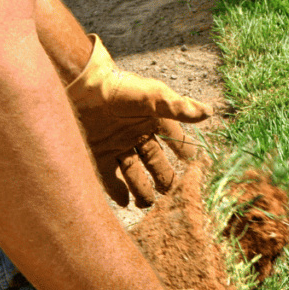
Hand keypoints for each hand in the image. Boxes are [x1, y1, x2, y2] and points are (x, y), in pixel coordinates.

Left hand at [67, 35, 211, 207]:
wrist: (81, 85)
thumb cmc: (119, 88)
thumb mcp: (152, 96)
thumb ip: (178, 108)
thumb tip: (208, 112)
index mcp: (152, 121)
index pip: (175, 140)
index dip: (185, 152)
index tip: (196, 167)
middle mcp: (136, 135)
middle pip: (155, 163)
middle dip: (165, 179)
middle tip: (173, 194)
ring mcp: (117, 146)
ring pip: (134, 174)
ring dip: (142, 190)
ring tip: (148, 204)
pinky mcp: (98, 154)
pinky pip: (110, 178)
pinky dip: (118, 191)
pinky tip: (125, 203)